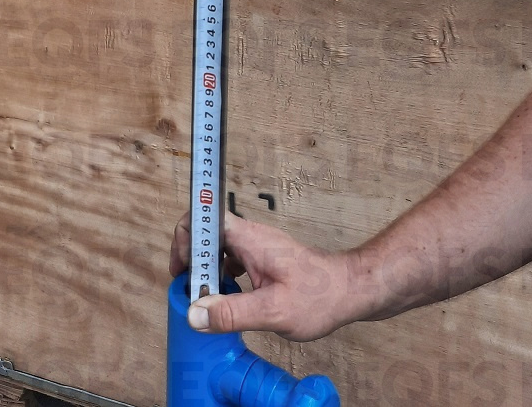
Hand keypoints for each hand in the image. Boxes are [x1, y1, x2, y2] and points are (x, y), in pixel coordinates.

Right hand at [169, 211, 359, 340]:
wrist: (349, 290)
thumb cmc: (318, 296)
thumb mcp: (272, 311)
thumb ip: (232, 312)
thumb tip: (195, 314)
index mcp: (248, 238)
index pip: (203, 217)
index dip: (184, 237)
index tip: (181, 269)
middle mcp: (250, 236)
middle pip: (206, 233)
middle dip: (190, 259)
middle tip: (187, 290)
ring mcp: (257, 246)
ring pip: (218, 248)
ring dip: (206, 270)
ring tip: (204, 298)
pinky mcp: (263, 258)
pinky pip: (232, 259)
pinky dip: (222, 276)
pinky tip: (227, 300)